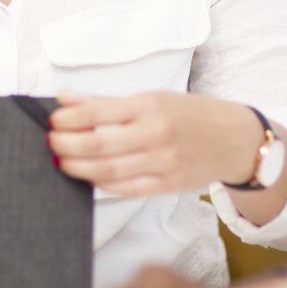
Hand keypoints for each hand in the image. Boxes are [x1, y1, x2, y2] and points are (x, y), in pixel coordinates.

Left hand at [48, 92, 263, 196]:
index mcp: (150, 106)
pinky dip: (103, 185)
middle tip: (50, 143)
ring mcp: (163, 162)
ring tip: (61, 163)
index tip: (53, 119)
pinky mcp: (168, 184)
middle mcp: (156, 134)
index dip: (68, 118)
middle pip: (98, 145)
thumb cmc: (191, 114)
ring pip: (109, 171)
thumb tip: (66, 99)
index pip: (97, 112)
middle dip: (66, 145)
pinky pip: (127, 189)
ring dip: (78, 168)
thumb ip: (108, 103)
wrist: (236, 139)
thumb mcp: (154, 98)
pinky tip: (89, 178)